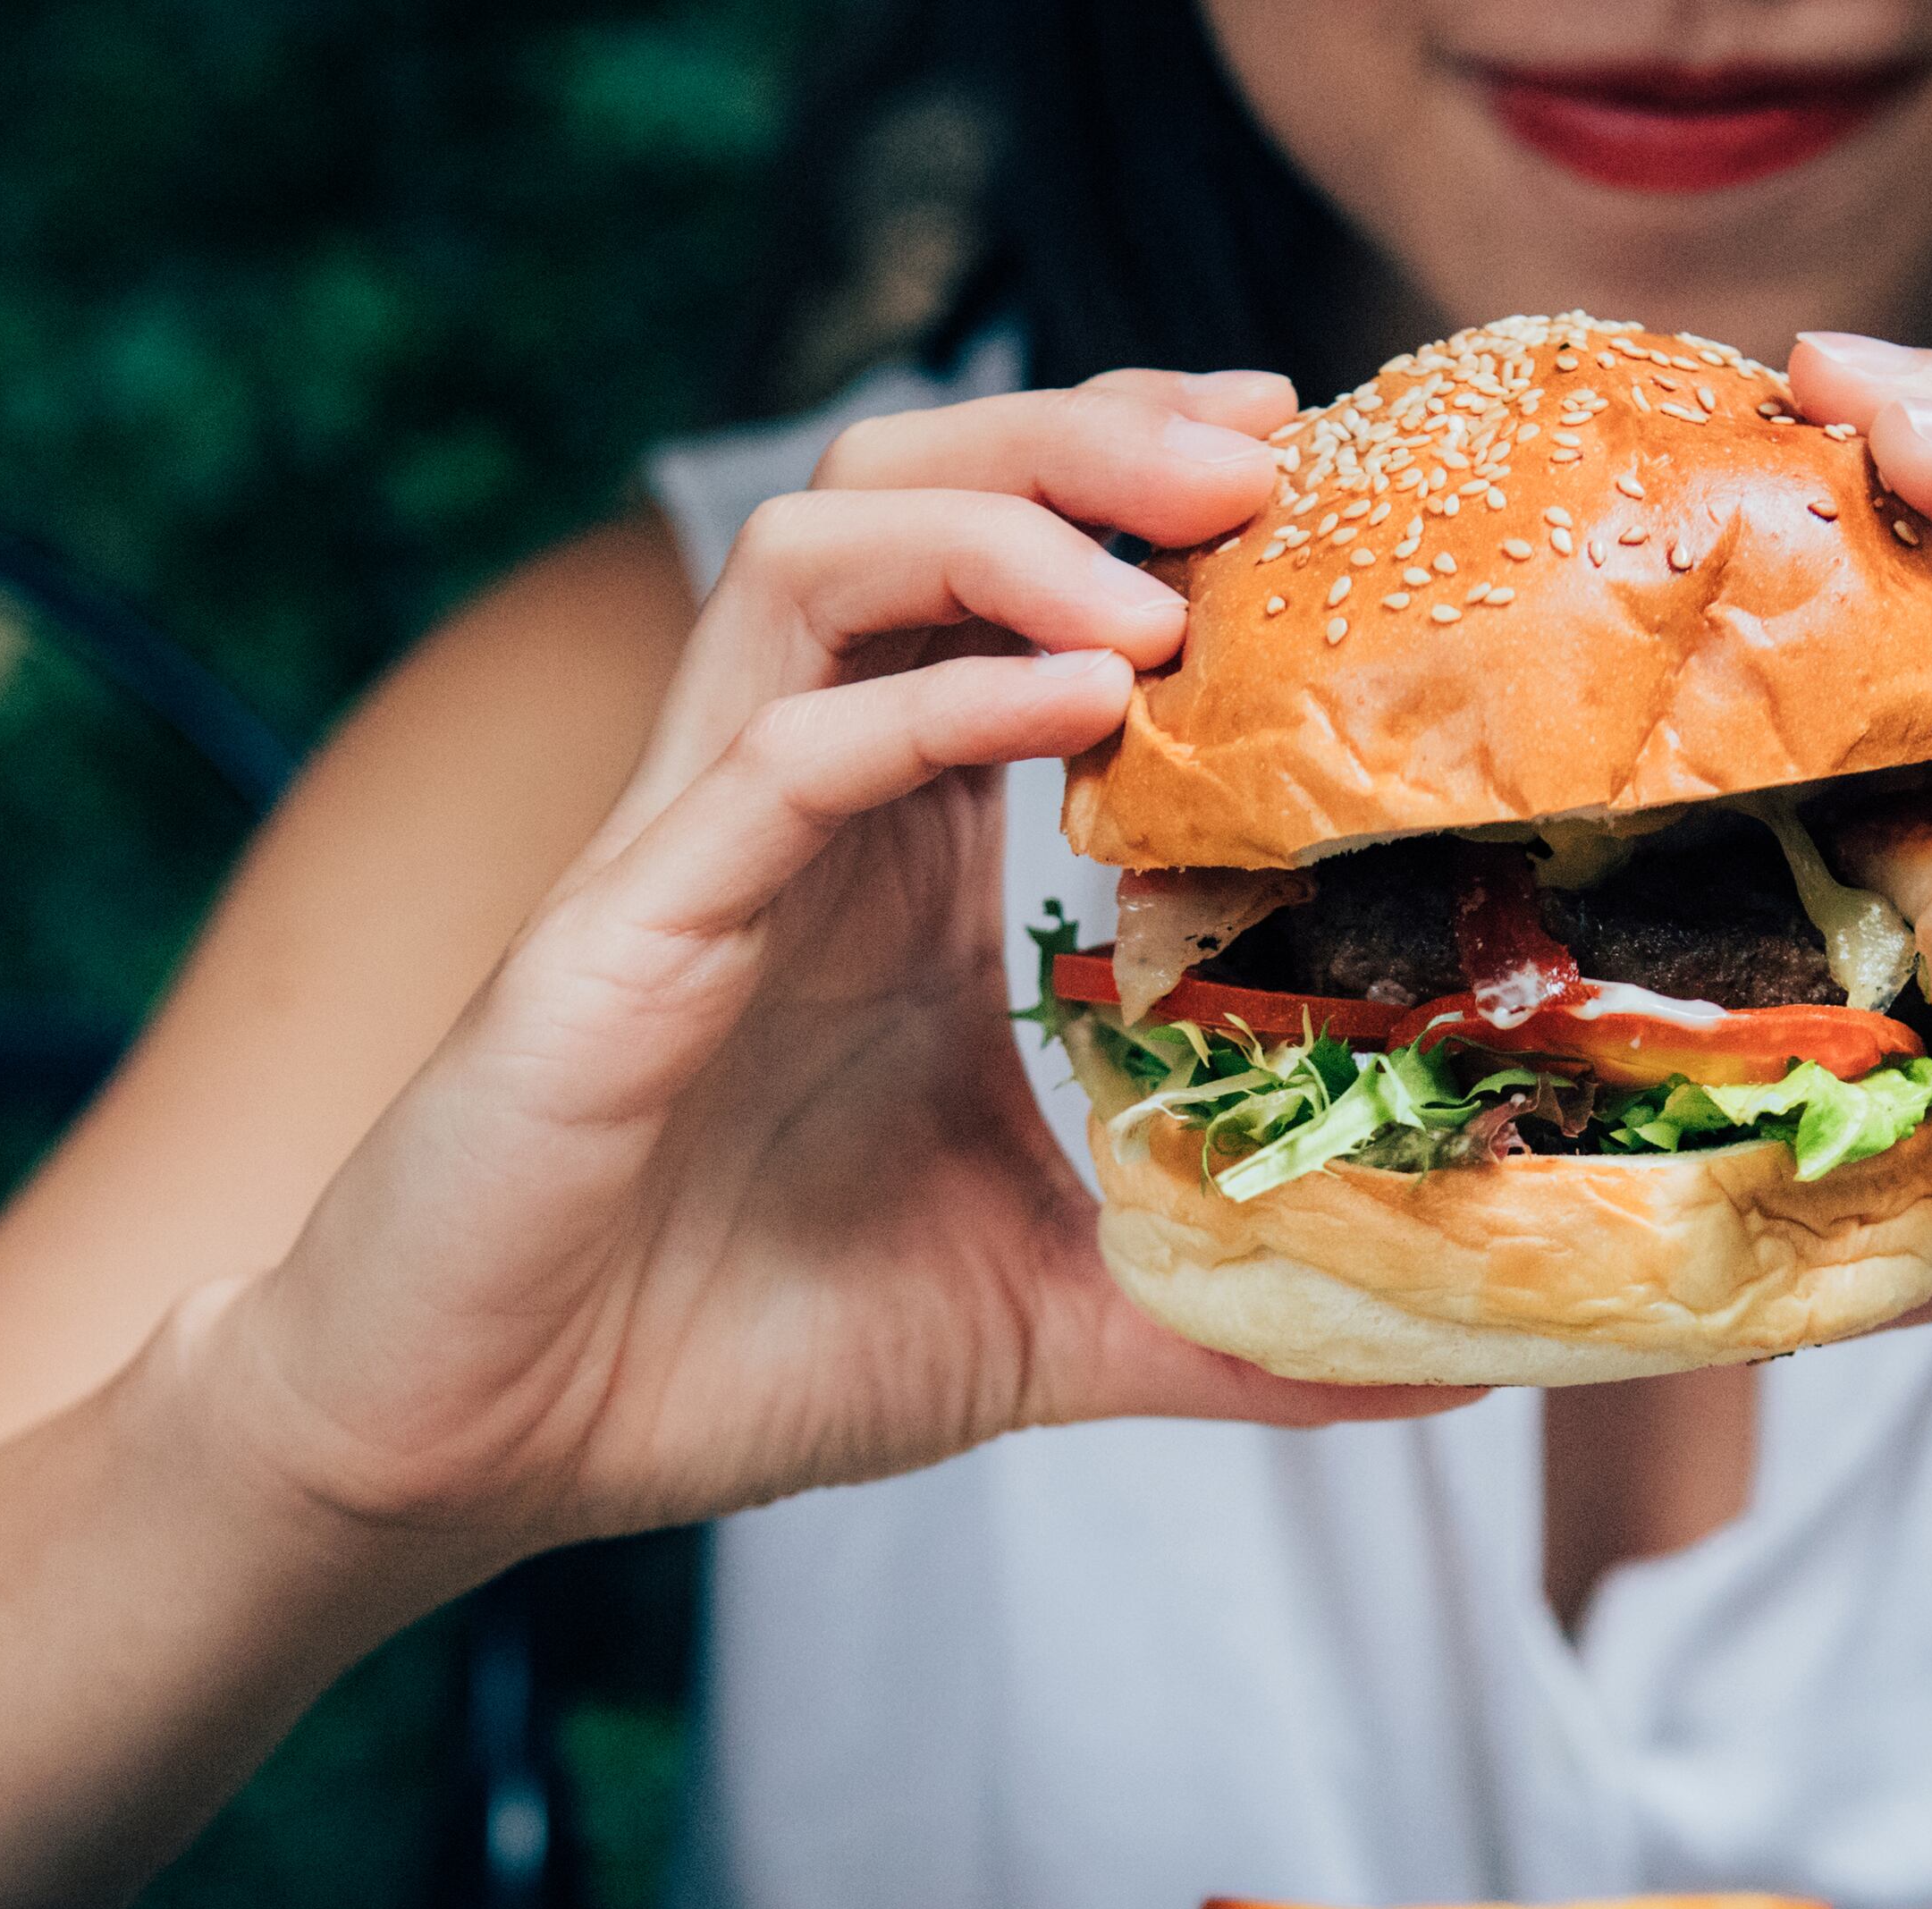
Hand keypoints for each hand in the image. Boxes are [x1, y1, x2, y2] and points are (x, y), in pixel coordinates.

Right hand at [188, 373, 1470, 1567]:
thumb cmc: (730, 1352)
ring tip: (1168, 588)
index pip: (1017, 583)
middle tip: (1266, 454)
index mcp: (894, 855)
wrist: (484, 1449)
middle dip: (1094, 435)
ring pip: (824, 553)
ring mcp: (697, 847)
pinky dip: (929, 705)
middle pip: (922, 496)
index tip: (1314, 479)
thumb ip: (1232, 1326)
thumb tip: (1447, 1379)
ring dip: (1006, 524)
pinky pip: (774, 754)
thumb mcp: (1048, 1323)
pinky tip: (1073, 708)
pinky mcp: (621, 933)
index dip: (1150, 496)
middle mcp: (794, 803)